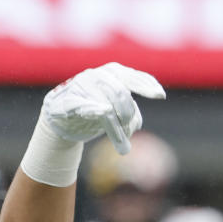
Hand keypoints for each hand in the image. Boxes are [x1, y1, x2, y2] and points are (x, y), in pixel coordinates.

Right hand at [41, 62, 165, 152]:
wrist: (61, 120)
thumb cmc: (94, 112)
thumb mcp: (116, 113)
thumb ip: (130, 115)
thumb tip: (137, 123)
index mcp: (112, 73)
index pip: (132, 77)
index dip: (147, 85)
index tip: (161, 96)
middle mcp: (96, 76)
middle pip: (120, 94)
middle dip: (127, 115)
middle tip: (128, 135)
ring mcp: (80, 86)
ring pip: (105, 106)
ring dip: (116, 128)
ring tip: (123, 147)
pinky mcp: (65, 101)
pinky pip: (81, 105)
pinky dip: (93, 108)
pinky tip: (103, 111)